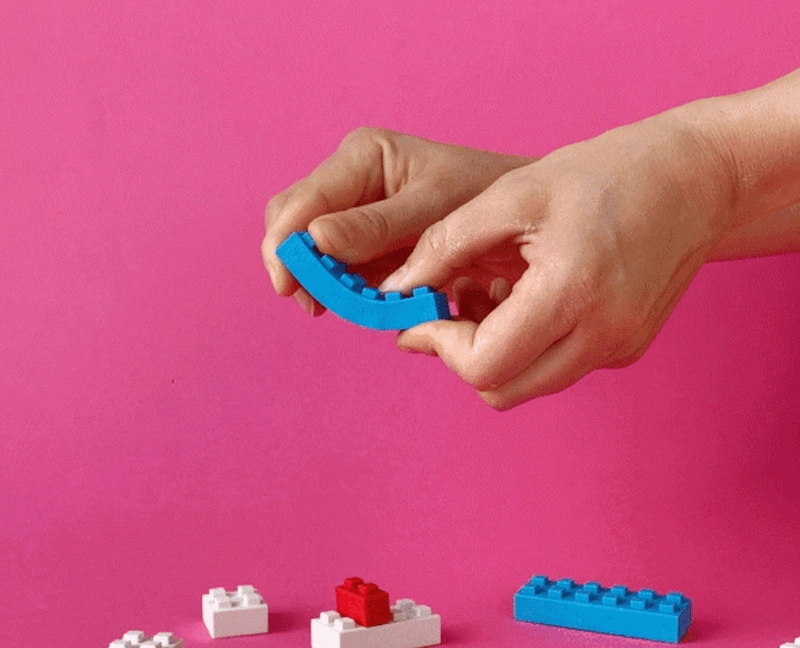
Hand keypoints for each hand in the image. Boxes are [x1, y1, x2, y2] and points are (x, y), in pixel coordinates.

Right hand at [261, 128, 532, 314]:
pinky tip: (362, 305)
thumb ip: (376, 226)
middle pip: (294, 226)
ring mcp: (358, 219)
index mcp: (363, 158)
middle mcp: (352, 183)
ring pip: (312, 255)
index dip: (286, 244)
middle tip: (315, 304)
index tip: (289, 284)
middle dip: (298, 266)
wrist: (522, 219)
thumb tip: (316, 240)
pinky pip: (341, 275)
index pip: (300, 202)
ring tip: (341, 307)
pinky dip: (345, 293)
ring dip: (321, 284)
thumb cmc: (486, 197)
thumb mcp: (433, 209)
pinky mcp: (370, 249)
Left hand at [380, 110, 736, 408]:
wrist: (697, 178)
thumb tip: (397, 291)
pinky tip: (526, 299)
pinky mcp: (627, 349)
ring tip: (490, 294)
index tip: (420, 315)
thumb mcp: (512, 194)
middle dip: (460, 355)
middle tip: (448, 307)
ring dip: (493, 353)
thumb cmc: (605, 174)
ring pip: (528, 384)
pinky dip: (528, 347)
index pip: (483, 367)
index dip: (439, 346)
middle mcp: (602, 337)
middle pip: (501, 391)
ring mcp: (619, 349)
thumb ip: (445, 245)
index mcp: (571, 293)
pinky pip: (558, 368)